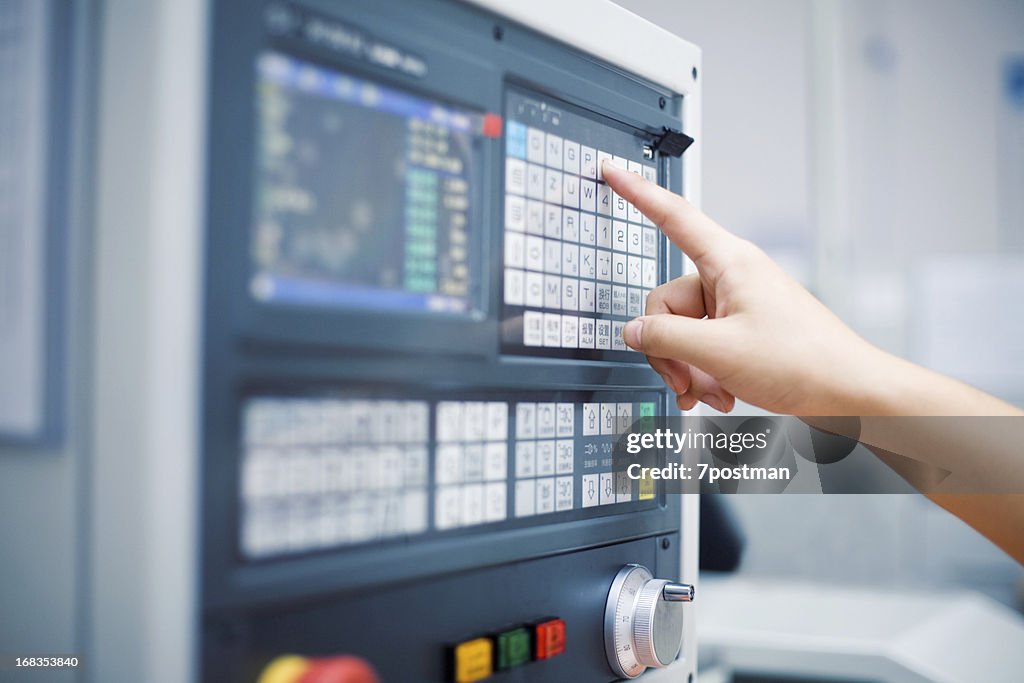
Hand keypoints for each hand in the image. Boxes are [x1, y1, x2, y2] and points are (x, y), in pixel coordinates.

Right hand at [602, 160, 882, 414]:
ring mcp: (737, 305)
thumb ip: (665, 339)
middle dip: (668, 348)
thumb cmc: (804, 361)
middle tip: (682, 379)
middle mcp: (731, 278)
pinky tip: (718, 394)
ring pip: (683, 331)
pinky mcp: (742, 329)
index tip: (614, 171)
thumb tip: (634, 331)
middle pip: (667, 302)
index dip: (638, 192)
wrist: (848, 391)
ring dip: (687, 368)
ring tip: (708, 392)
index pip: (673, 217)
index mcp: (729, 263)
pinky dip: (703, 374)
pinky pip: (702, 345)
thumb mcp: (719, 352)